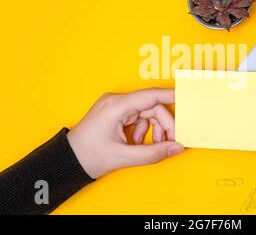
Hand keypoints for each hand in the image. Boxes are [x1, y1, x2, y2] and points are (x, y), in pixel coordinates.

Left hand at [67, 88, 183, 178]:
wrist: (68, 161)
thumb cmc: (88, 155)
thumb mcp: (124, 156)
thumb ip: (154, 152)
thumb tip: (177, 147)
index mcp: (116, 106)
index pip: (150, 96)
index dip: (170, 96)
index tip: (186, 98)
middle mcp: (117, 102)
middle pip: (152, 107)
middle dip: (164, 125)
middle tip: (170, 142)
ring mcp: (116, 106)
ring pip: (147, 113)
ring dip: (154, 130)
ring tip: (149, 147)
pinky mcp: (116, 113)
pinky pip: (138, 118)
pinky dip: (144, 131)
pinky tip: (138, 143)